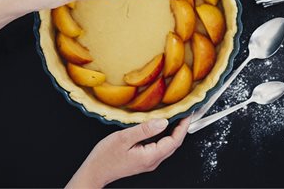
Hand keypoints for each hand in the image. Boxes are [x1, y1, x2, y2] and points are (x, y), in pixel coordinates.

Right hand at [66, 116, 190, 188]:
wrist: (95, 171)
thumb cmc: (106, 156)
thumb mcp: (124, 138)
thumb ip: (145, 130)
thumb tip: (163, 122)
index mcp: (150, 156)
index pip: (174, 141)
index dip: (183, 127)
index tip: (188, 113)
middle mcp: (152, 161)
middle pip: (174, 144)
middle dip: (182, 128)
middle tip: (186, 112)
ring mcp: (148, 162)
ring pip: (168, 146)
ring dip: (175, 132)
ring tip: (178, 117)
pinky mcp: (143, 160)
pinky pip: (160, 147)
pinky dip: (165, 136)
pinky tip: (163, 126)